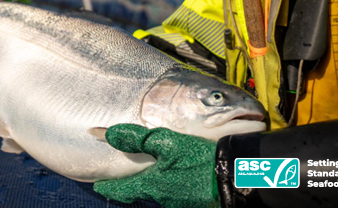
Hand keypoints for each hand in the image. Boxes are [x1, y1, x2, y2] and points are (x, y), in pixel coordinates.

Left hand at [93, 124, 218, 207]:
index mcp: (151, 186)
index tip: (99, 184)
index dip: (108, 186)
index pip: (120, 190)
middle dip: (135, 185)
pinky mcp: (197, 203)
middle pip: (142, 192)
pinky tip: (184, 176)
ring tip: (160, 172)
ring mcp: (180, 204)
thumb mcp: (166, 142)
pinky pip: (179, 195)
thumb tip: (105, 135)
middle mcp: (163, 199)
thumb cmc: (199, 159)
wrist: (238, 176)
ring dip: (159, 184)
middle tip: (128, 177)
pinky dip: (177, 186)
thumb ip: (136, 139)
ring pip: (162, 194)